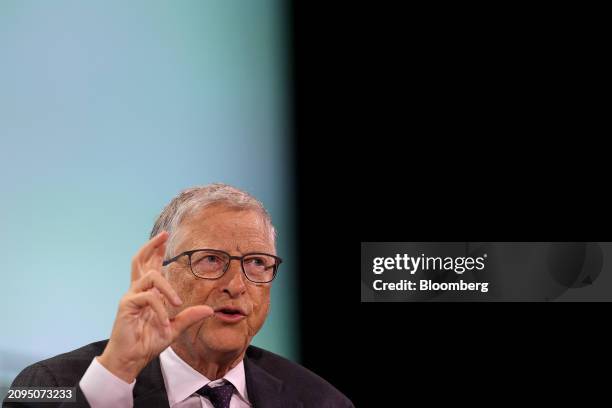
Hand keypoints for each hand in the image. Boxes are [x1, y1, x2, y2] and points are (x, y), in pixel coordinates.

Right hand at [98, 231, 212, 382]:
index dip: (156, 251)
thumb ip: (189, 317)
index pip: (150, 266)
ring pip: (150, 277)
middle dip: (152, 246)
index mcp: (147, 293)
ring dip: (167, 289)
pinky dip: (160, 309)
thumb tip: (209, 310)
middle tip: (164, 235)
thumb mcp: (174, 328)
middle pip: (140, 260)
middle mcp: (137, 291)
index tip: (165, 237)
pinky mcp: (127, 305)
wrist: (131, 359)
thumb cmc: (148, 342)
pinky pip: (148, 299)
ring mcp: (131, 297)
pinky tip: (164, 323)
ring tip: (177, 303)